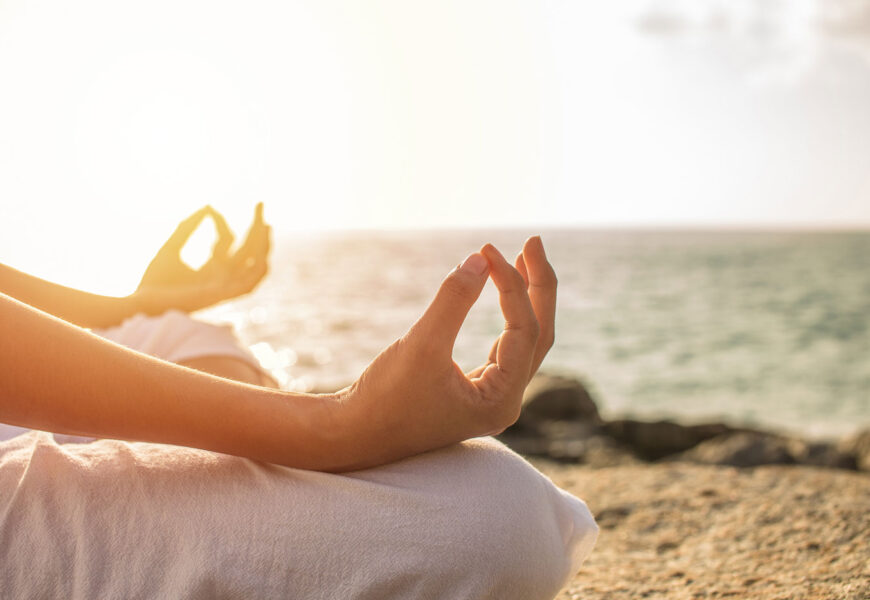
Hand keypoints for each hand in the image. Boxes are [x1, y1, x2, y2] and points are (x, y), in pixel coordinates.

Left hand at [134, 204, 270, 313]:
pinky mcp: (222, 296)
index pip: (227, 242)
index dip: (222, 223)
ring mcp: (224, 288)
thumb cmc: (153, 280)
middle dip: (255, 228)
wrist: (141, 302)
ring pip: (255, 267)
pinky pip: (249, 285)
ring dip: (263, 246)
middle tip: (260, 205)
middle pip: (248, 252)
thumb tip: (208, 206)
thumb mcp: (172, 247)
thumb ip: (188, 227)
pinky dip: (258, 270)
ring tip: (265, 224)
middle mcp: (222, 279)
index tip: (210, 209)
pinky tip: (261, 251)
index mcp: (211, 270)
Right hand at [334, 236, 556, 469]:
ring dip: (525, 299)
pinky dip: (506, 316)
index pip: (524, 332)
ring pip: (524, 341)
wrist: (353, 434)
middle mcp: (504, 401)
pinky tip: (502, 291)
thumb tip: (480, 259)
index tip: (487, 250)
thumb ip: (452, 301)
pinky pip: (504, 348)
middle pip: (539, 335)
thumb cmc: (385, 398)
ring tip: (522, 257)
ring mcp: (491, 396)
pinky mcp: (474, 389)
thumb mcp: (420, 345)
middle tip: (534, 240)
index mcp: (501, 400)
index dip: (512, 285)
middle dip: (538, 286)